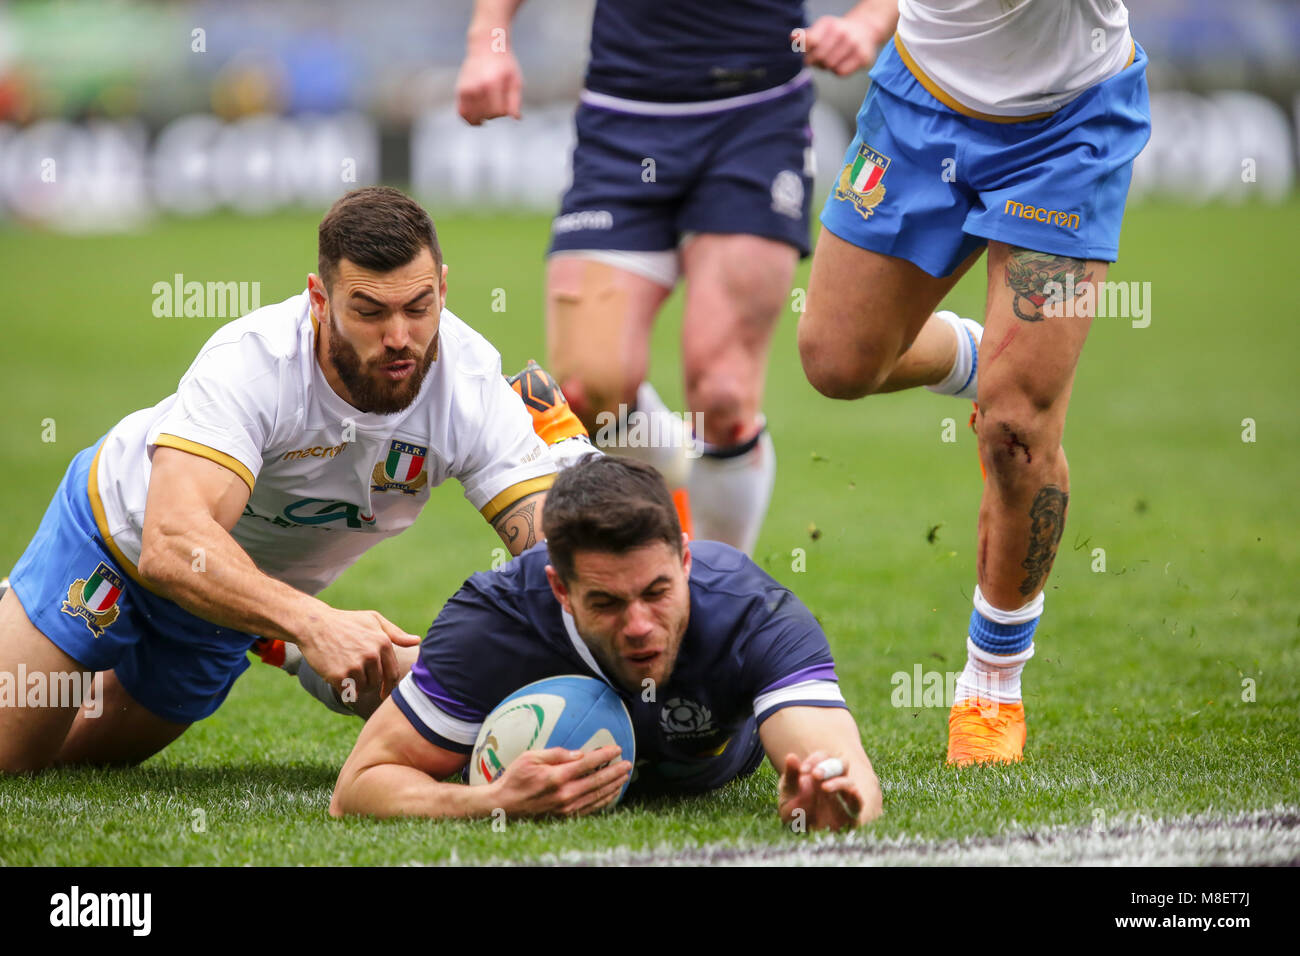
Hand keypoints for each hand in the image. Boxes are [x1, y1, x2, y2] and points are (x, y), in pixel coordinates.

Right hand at [294, 605, 421, 706]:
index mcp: (383, 642)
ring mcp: (356, 665)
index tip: (383, 693)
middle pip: (378, 683)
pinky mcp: (340, 675)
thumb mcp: (372, 620)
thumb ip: (395, 633)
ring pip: (364, 689)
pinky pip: (349, 693)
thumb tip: (416, 641)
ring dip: (356, 686)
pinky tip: (337, 679)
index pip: (392, 673)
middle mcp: (372, 654)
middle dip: (369, 683)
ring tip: (346, 672)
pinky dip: (344, 691)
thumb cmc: (345, 622)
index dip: (388, 686)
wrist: (313, 624)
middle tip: (356, 675)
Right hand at [455, 46, 522, 124]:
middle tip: (497, 102)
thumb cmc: (504, 65)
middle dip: (495, 114)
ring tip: (487, 111)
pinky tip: (478, 119)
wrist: (486, 46)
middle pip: (487, 115)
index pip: (499, 111)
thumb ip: (516, 100)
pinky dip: (469, 118)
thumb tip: (516, 118)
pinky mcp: (460, 89)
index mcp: (493, 83)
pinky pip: (462, 112)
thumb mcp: (515, 80)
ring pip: (473, 117)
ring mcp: (467, 88)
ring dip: (482, 118)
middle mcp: (478, 86)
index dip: (504, 112)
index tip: (506, 104)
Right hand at [491, 745, 631, 817]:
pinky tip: (612, 793)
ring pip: (597, 795)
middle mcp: (564, 794)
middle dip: (615, 771)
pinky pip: (591, 808)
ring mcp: (566, 807)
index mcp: (556, 776)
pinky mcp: (565, 816)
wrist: (504, 805)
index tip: (616, 749)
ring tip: (624, 776)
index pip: (587, 764)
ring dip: (613, 785)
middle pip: (597, 781)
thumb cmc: (515, 778)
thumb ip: (556, 754)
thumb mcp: (531, 757)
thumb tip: (579, 754)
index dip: (604, 755)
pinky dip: (604, 800)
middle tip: (628, 763)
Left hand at [778, 750, 865, 830]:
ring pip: (849, 782)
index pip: (824, 757)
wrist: (797, 838)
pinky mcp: (849, 815)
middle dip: (829, 766)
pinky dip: (857, 797)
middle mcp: (834, 783)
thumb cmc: (793, 812)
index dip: (815, 760)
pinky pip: (858, 804)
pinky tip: (851, 793)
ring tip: (824, 788)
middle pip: (841, 764)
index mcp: (820, 774)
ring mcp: (843, 798)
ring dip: (838, 782)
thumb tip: (791, 756)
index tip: (802, 770)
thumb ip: (791, 776)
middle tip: (815, 775)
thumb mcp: (788, 793)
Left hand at [796, 15, 881, 76]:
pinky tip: (840, 63)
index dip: (806, 52)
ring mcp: (854, 44)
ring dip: (827, 66)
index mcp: (829, 24)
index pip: (810, 41)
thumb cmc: (837, 33)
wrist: (865, 29)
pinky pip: (841, 72)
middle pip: (819, 57)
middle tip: (819, 60)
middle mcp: (842, 32)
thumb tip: (792, 37)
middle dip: (816, 62)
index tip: (808, 54)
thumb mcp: (822, 29)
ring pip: (830, 65)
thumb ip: (806, 36)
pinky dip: (837, 71)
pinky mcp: (863, 57)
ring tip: (831, 60)